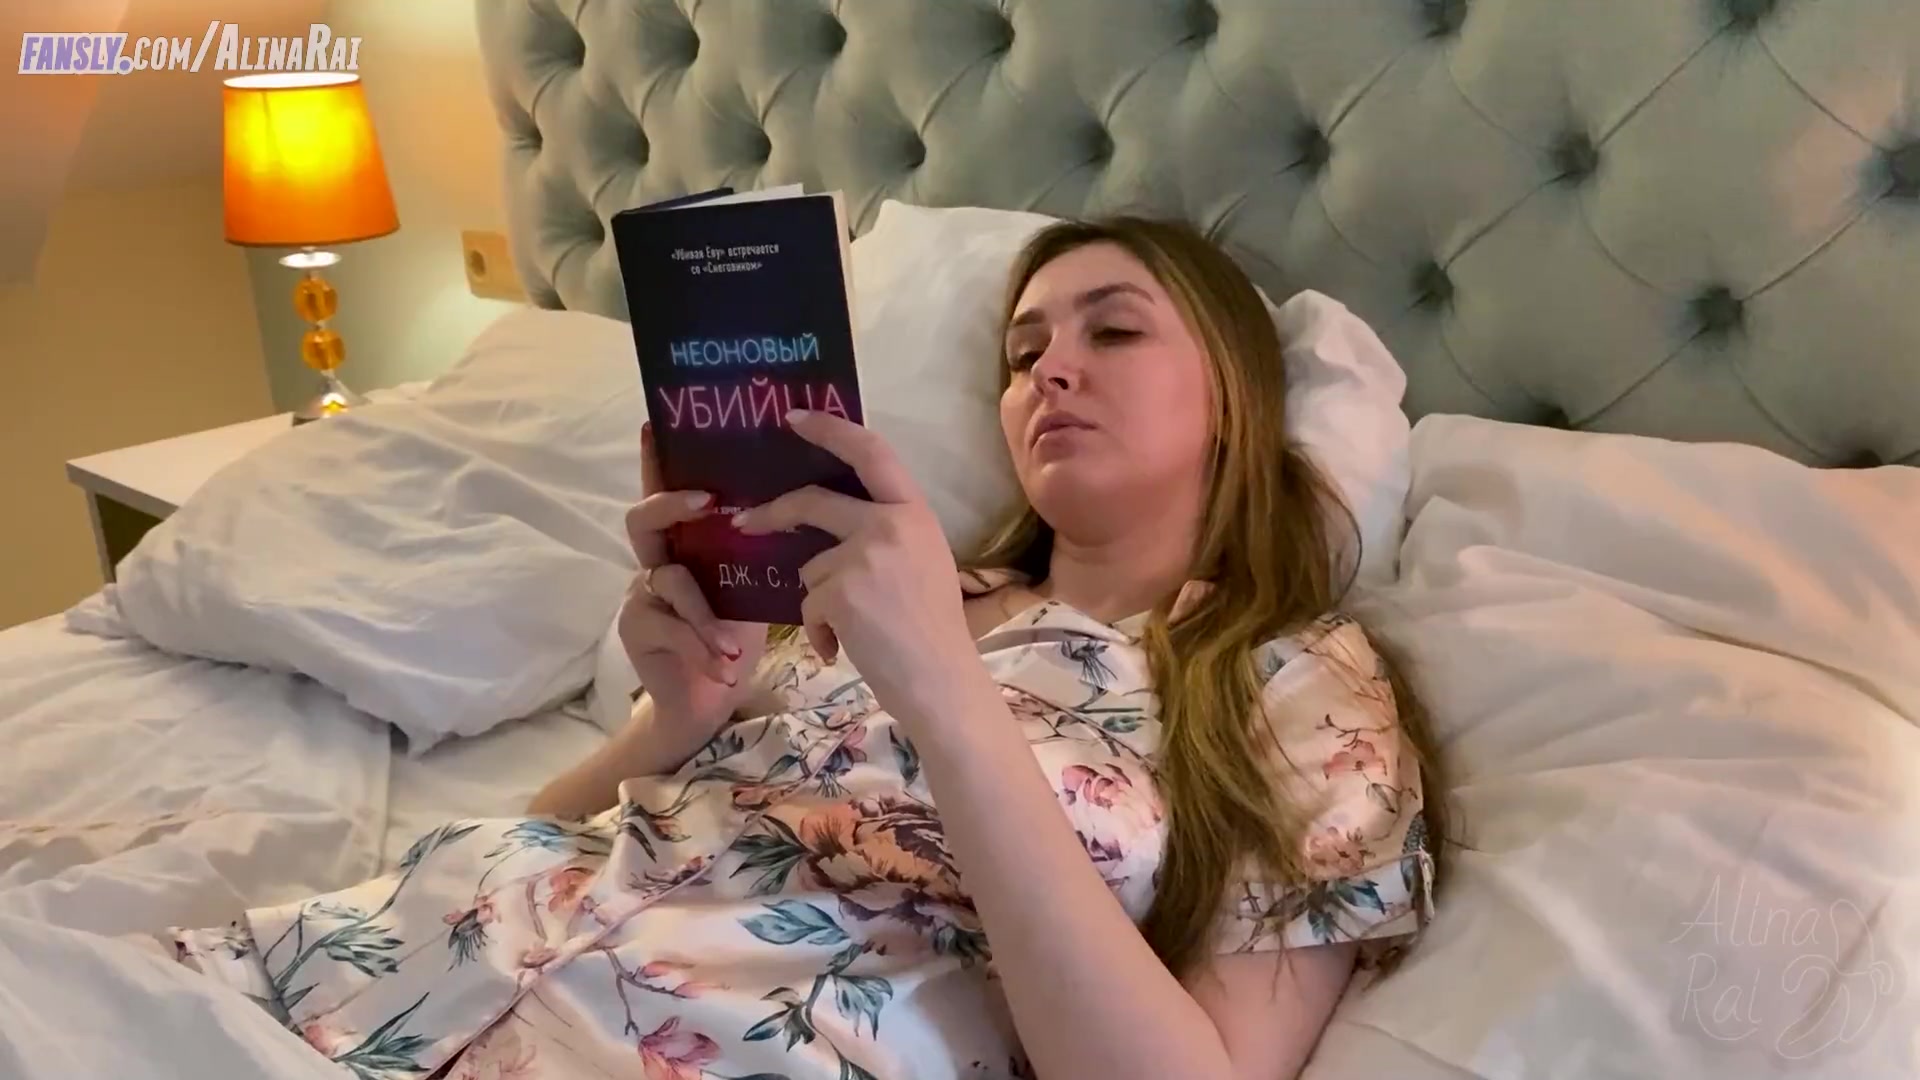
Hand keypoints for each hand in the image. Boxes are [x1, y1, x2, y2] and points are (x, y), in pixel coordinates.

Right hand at [619, 422, 768, 737]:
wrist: (708, 699)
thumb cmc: (736, 634)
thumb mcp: (752, 586)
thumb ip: (759, 549)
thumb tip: (804, 501)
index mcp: (688, 540)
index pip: (669, 489)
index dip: (658, 458)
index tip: (654, 422)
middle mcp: (658, 557)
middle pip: (644, 518)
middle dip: (673, 505)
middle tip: (709, 502)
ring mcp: (643, 593)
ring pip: (669, 580)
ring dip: (707, 614)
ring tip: (736, 644)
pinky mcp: (639, 629)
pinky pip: (671, 627)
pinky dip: (705, 648)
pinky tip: (725, 667)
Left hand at [732, 409, 979, 721]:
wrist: (941, 681)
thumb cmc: (933, 630)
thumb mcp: (923, 561)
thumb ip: (886, 532)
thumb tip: (832, 522)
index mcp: (914, 512)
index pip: (871, 451)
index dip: (831, 429)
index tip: (795, 417)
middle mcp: (889, 524)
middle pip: (814, 502)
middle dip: (773, 513)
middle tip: (744, 521)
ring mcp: (864, 557)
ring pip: (809, 567)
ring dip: (819, 600)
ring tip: (852, 630)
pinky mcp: (840, 592)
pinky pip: (808, 605)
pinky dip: (818, 630)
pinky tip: (842, 648)